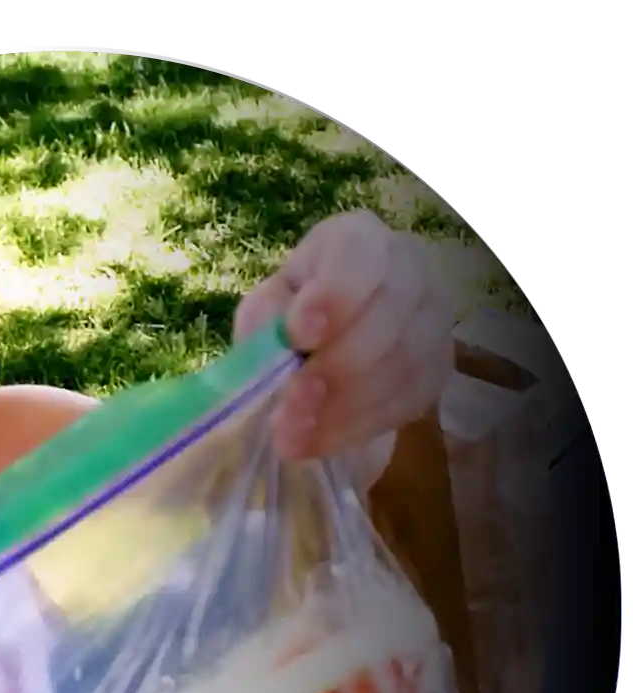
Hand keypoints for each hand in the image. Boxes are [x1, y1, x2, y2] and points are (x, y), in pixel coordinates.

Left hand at [233, 210, 454, 459]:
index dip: (333, 296)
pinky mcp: (438, 367)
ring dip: (346, 408)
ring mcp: (433, 318)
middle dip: (338, 367)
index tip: (299, 336)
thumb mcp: (265, 311)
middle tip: (292, 406)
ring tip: (295, 437)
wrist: (325, 348)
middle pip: (392, 313)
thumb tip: (279, 349)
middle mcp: (408, 268)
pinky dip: (362, 426)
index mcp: (357, 239)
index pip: (358, 255)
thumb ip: (267, 323)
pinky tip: (321, 442)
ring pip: (406, 362)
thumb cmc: (290, 317)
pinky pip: (412, 399)